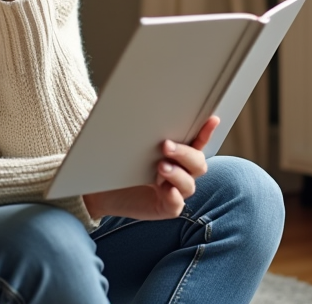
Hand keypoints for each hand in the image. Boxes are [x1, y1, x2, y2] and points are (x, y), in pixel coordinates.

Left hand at [81, 116, 219, 220]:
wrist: (100, 189)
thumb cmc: (117, 163)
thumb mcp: (130, 143)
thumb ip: (141, 130)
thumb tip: (138, 103)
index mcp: (176, 154)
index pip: (197, 142)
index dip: (206, 132)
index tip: (212, 119)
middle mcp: (180, 172)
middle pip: (197, 163)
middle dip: (185, 153)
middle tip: (166, 145)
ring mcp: (174, 190)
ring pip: (189, 183)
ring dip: (178, 173)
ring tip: (161, 166)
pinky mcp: (165, 207)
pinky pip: (177, 204)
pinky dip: (174, 196)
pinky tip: (167, 189)